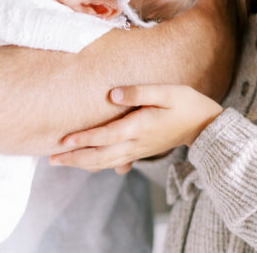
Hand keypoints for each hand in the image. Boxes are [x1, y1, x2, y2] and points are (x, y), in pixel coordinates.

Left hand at [49, 84, 222, 172]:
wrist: (205, 125)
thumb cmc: (186, 104)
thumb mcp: (167, 91)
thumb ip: (140, 92)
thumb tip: (113, 93)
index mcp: (139, 128)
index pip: (105, 136)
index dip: (84, 139)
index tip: (63, 140)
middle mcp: (135, 144)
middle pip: (99, 156)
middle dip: (75, 158)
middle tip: (51, 159)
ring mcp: (137, 150)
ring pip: (104, 163)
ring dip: (82, 164)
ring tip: (62, 162)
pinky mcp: (140, 152)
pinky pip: (114, 163)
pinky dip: (98, 165)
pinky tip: (87, 164)